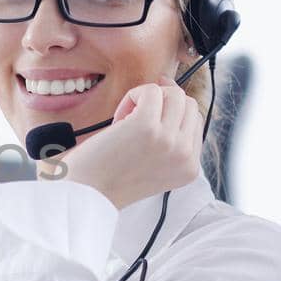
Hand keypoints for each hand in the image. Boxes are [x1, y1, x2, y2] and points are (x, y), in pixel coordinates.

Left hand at [55, 75, 203, 209]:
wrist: (85, 196)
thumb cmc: (109, 177)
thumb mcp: (152, 162)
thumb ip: (169, 134)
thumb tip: (170, 85)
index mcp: (189, 168)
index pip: (195, 122)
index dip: (171, 113)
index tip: (147, 116)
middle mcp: (185, 156)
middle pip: (188, 105)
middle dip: (162, 104)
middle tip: (134, 120)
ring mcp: (169, 141)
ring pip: (174, 94)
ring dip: (148, 99)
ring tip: (126, 119)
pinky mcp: (148, 126)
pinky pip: (151, 91)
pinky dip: (133, 96)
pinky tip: (119, 118)